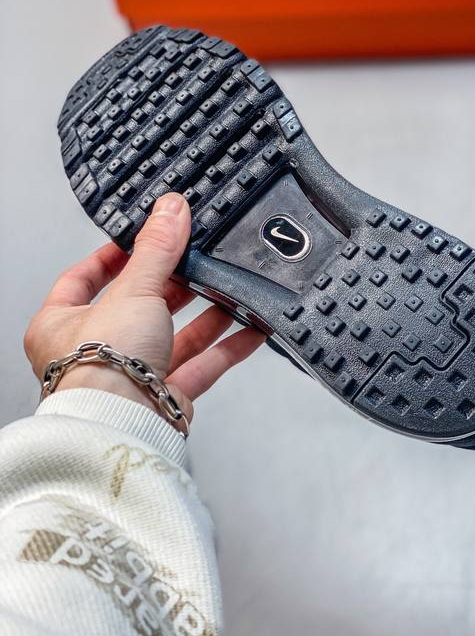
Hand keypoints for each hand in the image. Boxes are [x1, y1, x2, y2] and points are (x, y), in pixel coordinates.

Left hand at [23, 193, 264, 427]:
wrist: (123, 425)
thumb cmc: (101, 368)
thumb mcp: (133, 290)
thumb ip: (157, 250)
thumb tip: (170, 210)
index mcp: (62, 323)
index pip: (84, 278)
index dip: (113, 257)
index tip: (142, 239)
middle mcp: (94, 351)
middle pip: (139, 306)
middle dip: (173, 284)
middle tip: (198, 259)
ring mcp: (131, 375)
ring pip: (175, 336)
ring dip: (207, 313)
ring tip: (232, 288)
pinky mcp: (165, 395)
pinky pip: (201, 365)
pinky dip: (228, 346)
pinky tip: (251, 328)